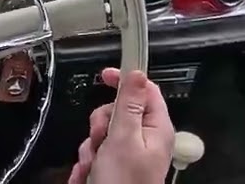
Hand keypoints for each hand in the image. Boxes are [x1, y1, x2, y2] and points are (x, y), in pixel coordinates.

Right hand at [68, 68, 173, 183]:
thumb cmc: (123, 183)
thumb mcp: (123, 138)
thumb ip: (129, 104)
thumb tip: (137, 73)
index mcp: (156, 129)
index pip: (145, 91)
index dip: (125, 81)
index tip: (105, 76)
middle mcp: (145, 140)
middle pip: (118, 112)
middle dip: (100, 124)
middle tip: (100, 139)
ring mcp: (130, 155)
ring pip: (103, 134)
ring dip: (91, 147)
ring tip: (94, 166)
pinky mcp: (116, 168)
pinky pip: (97, 154)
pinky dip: (89, 162)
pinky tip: (89, 175)